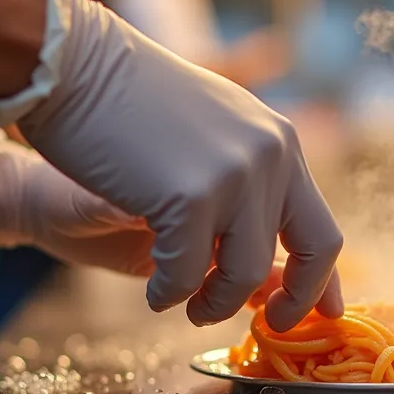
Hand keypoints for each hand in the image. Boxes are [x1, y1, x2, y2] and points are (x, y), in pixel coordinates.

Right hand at [0, 0, 342, 330]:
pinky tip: (152, 292)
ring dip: (215, 304)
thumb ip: (244, 201)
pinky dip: (168, 294)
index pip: (322, 226)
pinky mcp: (190, 194)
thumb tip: (275, 282)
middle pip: (313, 252)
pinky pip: (186, 275)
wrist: (71, 67)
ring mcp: (235, 174)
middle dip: (295, 302)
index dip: (322, 279)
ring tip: (186, 305)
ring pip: (246, 274)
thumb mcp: (209, 146)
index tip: (321, 314)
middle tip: (264, 325)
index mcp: (279, 143)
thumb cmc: (128, 108)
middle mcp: (271, 155)